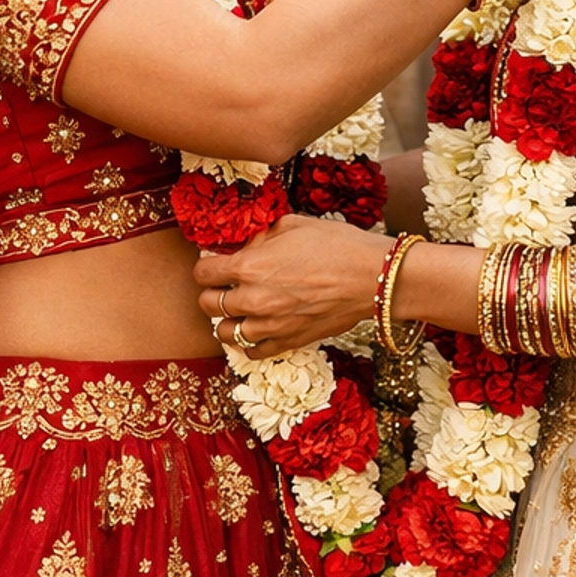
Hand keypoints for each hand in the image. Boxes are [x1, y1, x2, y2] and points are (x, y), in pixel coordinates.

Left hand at [195, 215, 382, 357]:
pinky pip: (252, 351)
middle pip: (208, 304)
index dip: (207, 265)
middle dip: (212, 291)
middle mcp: (253, 300)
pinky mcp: (288, 342)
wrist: (372, 277)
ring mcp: (270, 325)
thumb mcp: (293, 225)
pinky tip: (257, 327)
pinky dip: (248, 341)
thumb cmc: (337, 246)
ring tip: (238, 309)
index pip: (203, 272)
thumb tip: (246, 245)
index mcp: (249, 266)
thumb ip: (260, 236)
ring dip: (226, 320)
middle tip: (225, 284)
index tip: (215, 262)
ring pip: (224, 333)